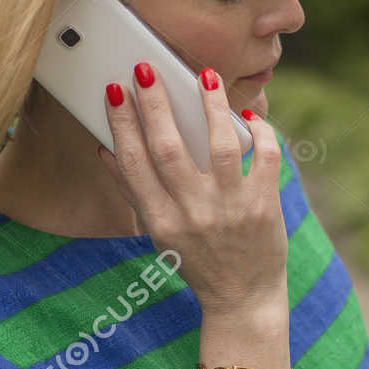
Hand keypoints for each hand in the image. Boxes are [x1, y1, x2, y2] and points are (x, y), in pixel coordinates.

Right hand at [96, 61, 286, 319]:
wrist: (243, 300)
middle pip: (168, 148)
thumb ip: (135, 193)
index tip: (113, 89)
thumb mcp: (159, 234)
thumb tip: (105, 150)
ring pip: (217, 145)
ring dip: (209, 106)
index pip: (134, 162)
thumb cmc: (198, 262)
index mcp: (160, 220)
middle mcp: (192, 214)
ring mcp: (230, 210)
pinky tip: (245, 115)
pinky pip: (263, 157)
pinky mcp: (264, 207)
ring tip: (205, 75)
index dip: (121, 123)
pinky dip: (258, 132)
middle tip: (146, 68)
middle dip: (154, 104)